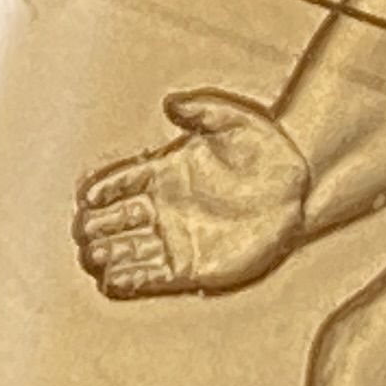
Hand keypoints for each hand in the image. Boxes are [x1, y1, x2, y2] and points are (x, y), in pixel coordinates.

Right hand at [74, 90, 310, 297]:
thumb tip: (172, 104)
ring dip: (104, 256)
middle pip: (111, 221)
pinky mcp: (189, 268)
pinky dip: (128, 281)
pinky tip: (113, 281)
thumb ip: (202, 110)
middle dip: (93, 227)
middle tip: (86, 231)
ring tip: (96, 256)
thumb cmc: (266, 149)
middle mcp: (162, 208)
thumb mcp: (234, 120)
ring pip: (124, 252)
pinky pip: (150, 279)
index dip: (100, 191)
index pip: (118, 183)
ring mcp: (174, 239)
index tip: (89, 197)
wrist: (298, 188)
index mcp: (162, 173)